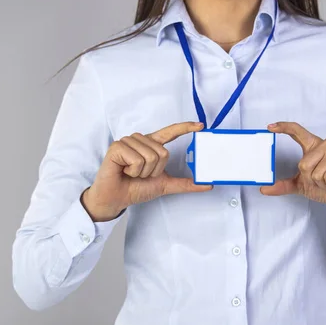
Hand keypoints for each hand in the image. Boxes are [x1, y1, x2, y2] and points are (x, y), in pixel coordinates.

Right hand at [82, 122, 211, 221]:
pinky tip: (123, 171)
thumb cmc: (136, 188)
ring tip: (131, 173)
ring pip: (150, 156)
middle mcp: (141, 140)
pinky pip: (137, 160)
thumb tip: (208, 186)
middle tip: (141, 175)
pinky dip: (133, 171)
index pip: (170, 132)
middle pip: (163, 152)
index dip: (185, 128)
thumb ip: (185, 184)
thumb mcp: (165, 184)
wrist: (117, 198)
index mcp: (152, 145)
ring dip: (143, 172)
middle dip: (154, 170)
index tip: (201, 125)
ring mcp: (128, 141)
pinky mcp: (117, 147)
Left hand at [261, 122, 325, 219]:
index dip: (284, 127)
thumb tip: (264, 189)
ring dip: (323, 183)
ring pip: (317, 172)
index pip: (297, 132)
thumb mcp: (301, 186)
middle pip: (304, 164)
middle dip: (311, 179)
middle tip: (323, 180)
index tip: (270, 127)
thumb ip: (283, 185)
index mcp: (313, 146)